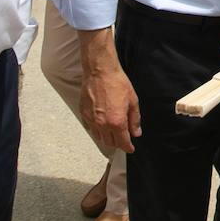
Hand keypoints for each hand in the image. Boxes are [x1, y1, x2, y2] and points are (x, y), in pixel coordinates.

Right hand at [77, 30, 140, 151]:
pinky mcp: (83, 114)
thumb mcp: (133, 101)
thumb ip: (135, 119)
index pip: (123, 142)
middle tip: (123, 138)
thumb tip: (136, 132)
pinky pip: (90, 128)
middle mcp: (102, 124)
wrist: (100, 71)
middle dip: (118, 143)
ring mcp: (91, 120)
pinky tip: (101, 123)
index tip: (130, 148)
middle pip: (110, 143)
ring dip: (107, 137)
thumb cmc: (116, 83)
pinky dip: (96, 129)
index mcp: (117, 122)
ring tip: (112, 130)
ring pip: (99, 137)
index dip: (128, 147)